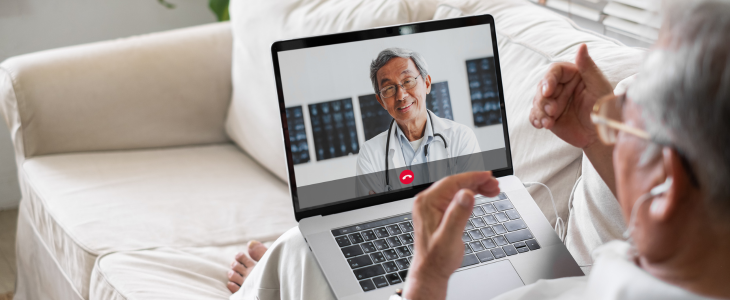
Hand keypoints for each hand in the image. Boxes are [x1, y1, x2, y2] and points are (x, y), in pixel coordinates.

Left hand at [404, 172, 500, 299]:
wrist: (431, 271)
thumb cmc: (437, 258)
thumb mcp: (449, 237)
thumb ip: (458, 215)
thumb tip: (466, 194)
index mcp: (427, 203)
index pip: (452, 182)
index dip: (472, 177)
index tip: (488, 176)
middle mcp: (427, 202)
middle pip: (456, 183)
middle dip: (477, 182)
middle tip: (495, 185)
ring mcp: (432, 206)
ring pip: (457, 189)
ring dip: (475, 187)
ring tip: (493, 190)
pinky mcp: (438, 211)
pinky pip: (455, 197)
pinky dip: (469, 195)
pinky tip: (480, 195)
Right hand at [529, 44, 613, 148]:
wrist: (601, 133)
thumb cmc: (604, 108)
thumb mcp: (598, 86)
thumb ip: (588, 66)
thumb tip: (582, 46)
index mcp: (572, 76)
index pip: (554, 71)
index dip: (548, 79)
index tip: (548, 91)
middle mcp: (561, 87)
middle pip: (542, 87)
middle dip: (543, 100)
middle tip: (552, 111)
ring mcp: (554, 102)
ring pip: (537, 101)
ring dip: (540, 111)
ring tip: (548, 122)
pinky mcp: (549, 116)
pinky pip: (535, 115)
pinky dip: (535, 119)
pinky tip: (541, 124)